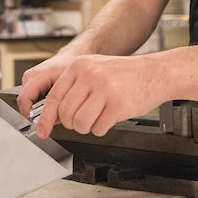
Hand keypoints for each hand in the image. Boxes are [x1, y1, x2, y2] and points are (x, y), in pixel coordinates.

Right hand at [16, 49, 72, 116]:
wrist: (71, 57)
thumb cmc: (70, 68)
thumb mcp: (68, 87)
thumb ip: (58, 104)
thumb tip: (51, 121)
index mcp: (35, 76)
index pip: (24, 101)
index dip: (30, 115)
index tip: (40, 124)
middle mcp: (29, 77)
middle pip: (24, 103)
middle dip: (36, 113)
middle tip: (51, 116)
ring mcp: (28, 79)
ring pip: (27, 102)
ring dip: (38, 108)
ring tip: (53, 106)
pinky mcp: (31, 82)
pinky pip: (30, 98)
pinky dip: (39, 103)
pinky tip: (51, 100)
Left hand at [33, 54, 164, 138]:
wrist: (155, 73)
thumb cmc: (125, 74)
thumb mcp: (94, 69)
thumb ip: (73, 86)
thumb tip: (52, 113)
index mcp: (79, 66)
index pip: (53, 97)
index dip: (45, 118)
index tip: (42, 130)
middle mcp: (89, 76)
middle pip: (65, 113)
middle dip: (71, 124)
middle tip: (80, 121)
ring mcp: (104, 90)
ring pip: (80, 123)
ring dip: (86, 127)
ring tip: (97, 118)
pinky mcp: (118, 105)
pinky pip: (98, 128)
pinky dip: (101, 128)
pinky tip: (109, 117)